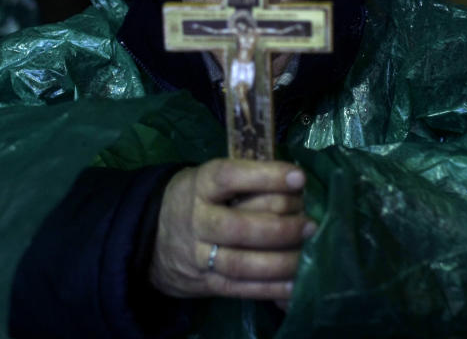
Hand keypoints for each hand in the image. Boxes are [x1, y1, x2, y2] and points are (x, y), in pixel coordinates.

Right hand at [149, 158, 315, 300]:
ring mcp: (199, 254)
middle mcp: (198, 219)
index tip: (299, 178)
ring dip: (280, 261)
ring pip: (240, 263)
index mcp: (200, 185)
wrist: (157, 236)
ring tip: (306, 253)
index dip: (266, 177)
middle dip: (280, 226)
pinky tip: (295, 284)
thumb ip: (247, 179)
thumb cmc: (202, 198)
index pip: (229, 177)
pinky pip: (241, 288)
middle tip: (309, 224)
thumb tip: (298, 184)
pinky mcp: (207, 282)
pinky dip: (271, 288)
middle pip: (238, 226)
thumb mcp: (212, 178)